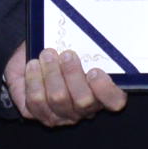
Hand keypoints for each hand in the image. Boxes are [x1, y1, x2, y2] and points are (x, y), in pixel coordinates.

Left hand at [4, 43, 128, 125]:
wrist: (34, 60)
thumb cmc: (62, 54)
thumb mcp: (78, 47)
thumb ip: (87, 46)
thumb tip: (89, 33)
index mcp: (101, 93)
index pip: (114, 101)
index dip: (106, 90)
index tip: (94, 71)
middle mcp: (83, 109)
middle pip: (83, 101)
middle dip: (73, 74)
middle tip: (66, 55)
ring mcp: (60, 115)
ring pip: (58, 99)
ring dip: (51, 73)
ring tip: (46, 56)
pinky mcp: (37, 114)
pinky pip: (35, 102)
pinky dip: (33, 80)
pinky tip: (33, 66)